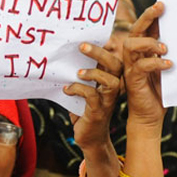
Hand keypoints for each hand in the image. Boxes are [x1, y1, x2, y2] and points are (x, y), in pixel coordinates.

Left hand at [64, 42, 121, 176]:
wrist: (90, 139)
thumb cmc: (84, 111)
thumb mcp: (81, 90)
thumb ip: (77, 75)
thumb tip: (61, 56)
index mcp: (110, 80)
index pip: (112, 57)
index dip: (104, 46)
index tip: (88, 37)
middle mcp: (113, 89)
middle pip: (115, 65)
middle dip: (99, 53)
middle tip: (82, 46)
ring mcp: (107, 101)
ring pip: (110, 81)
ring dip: (93, 73)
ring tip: (78, 73)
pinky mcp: (98, 112)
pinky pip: (92, 97)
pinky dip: (78, 89)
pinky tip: (67, 89)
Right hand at [123, 2, 170, 130]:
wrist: (150, 116)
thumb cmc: (160, 92)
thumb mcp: (168, 68)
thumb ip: (171, 54)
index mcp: (143, 50)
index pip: (146, 27)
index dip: (152, 15)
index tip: (164, 4)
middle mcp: (134, 56)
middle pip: (135, 30)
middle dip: (147, 17)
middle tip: (160, 8)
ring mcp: (132, 67)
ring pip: (132, 44)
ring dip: (149, 42)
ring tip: (165, 47)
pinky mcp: (133, 79)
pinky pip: (141, 65)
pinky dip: (155, 62)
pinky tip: (169, 64)